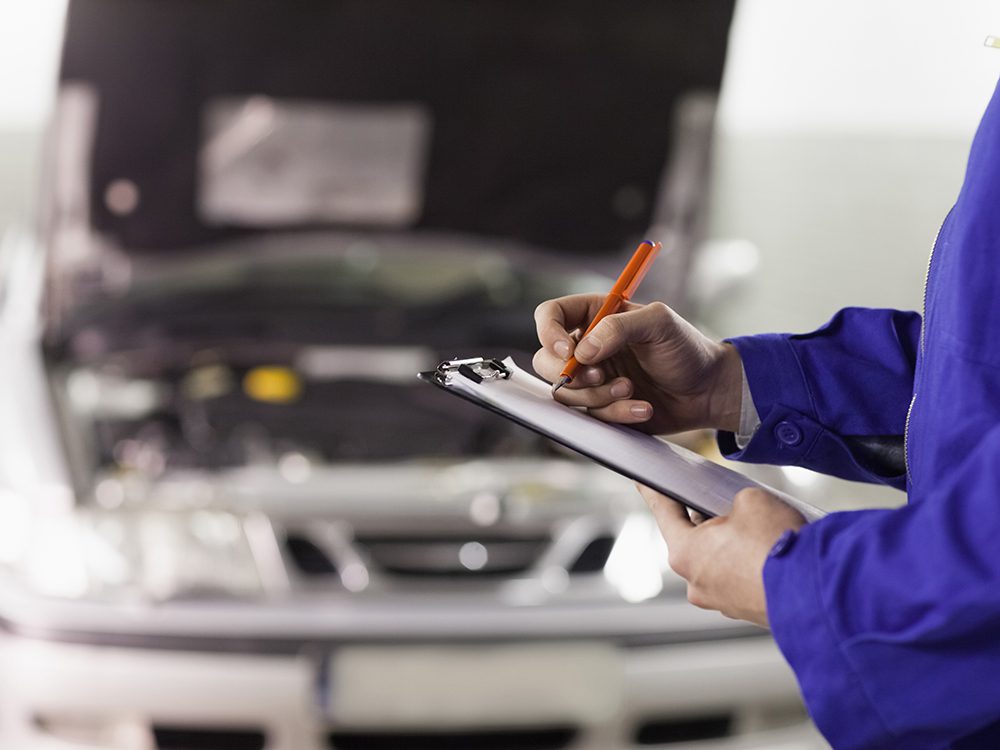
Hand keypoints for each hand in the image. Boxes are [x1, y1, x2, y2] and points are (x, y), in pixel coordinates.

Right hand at [533, 295, 742, 433]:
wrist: (708, 391)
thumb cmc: (687, 349)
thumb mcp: (659, 324)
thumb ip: (619, 327)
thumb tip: (582, 351)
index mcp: (596, 316)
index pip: (550, 316)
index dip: (549, 333)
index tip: (568, 352)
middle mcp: (588, 347)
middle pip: (546, 361)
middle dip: (571, 375)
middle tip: (599, 376)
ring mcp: (593, 379)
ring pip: (566, 394)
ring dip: (598, 396)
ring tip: (631, 389)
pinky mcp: (602, 407)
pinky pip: (591, 417)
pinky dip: (617, 414)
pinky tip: (643, 407)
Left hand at [637, 485, 806, 626]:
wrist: (817, 592)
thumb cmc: (778, 547)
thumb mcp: (750, 499)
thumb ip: (732, 501)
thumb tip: (738, 512)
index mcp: (685, 552)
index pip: (664, 512)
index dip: (654, 491)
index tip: (643, 482)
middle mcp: (696, 582)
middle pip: (692, 538)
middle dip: (707, 518)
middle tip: (724, 501)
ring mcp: (720, 601)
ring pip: (717, 560)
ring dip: (731, 543)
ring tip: (758, 528)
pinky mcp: (744, 610)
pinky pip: (738, 577)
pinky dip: (748, 563)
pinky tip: (767, 550)